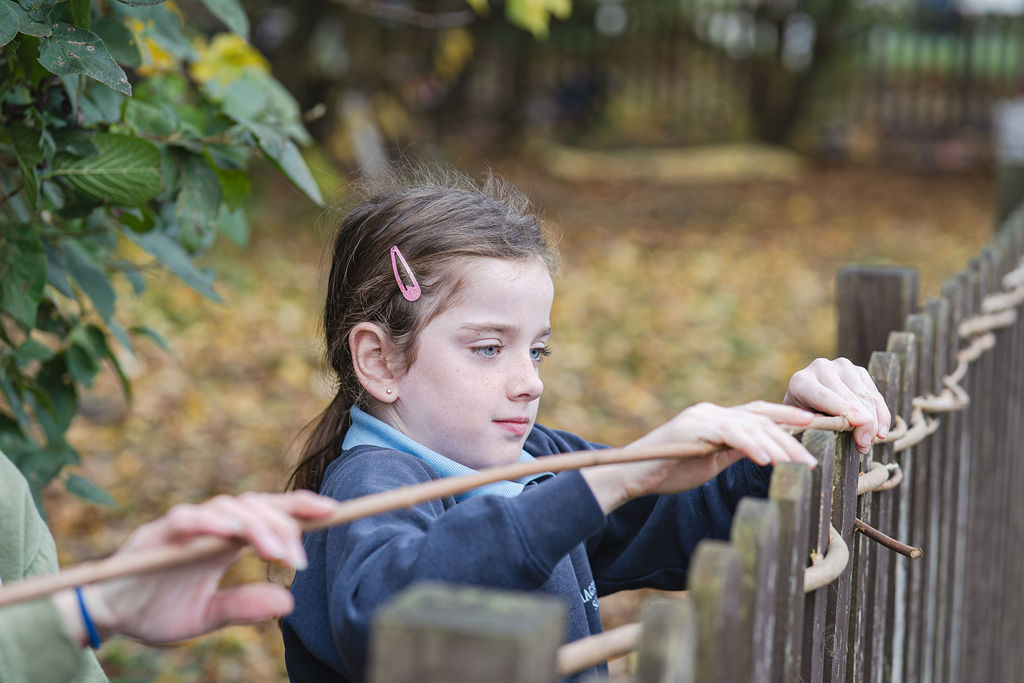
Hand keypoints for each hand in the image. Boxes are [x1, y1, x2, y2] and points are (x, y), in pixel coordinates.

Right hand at [78, 490, 334, 644]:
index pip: (270, 513)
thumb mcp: (206, 616)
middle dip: (283, 527)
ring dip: (255, 527)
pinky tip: (228, 532)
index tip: (333, 510)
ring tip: (277, 552)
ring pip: (228, 509)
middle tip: (299, 558)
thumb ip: (243, 606)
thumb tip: (288, 602)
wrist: (106, 616)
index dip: (300, 507)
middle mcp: (210, 525)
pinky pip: (187, 519)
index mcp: (227, 540)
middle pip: (256, 507)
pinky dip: (209, 522)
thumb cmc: (157, 609)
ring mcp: (185, 525)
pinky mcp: (158, 533)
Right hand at [583, 401, 817, 513]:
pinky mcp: (694, 429)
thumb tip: (764, 452)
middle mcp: (711, 411)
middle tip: (816, 455)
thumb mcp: (709, 460)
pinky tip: (769, 461)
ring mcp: (702, 418)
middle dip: (792, 434)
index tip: (815, 424)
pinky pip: (730, 436)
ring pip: (751, 427)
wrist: (631, 473)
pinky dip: (751, 446)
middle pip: (760, 418)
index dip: (787, 417)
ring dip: (780, 446)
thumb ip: (733, 450)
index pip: (758, 413)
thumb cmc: (668, 470)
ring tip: (800, 464)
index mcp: (716, 417)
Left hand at [783, 357, 890, 453]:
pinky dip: (881, 414)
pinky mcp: (859, 371)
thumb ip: (819, 426)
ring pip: (866, 397)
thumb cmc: (801, 417)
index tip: (860, 424)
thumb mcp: (802, 424)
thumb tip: (846, 432)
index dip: (845, 410)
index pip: (825, 396)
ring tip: (870, 442)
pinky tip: (880, 431)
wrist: (803, 400)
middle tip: (864, 445)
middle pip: (851, 397)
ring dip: (874, 422)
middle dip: (863, 423)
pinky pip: (876, 394)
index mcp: (801, 381)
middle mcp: (821, 368)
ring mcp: (842, 367)